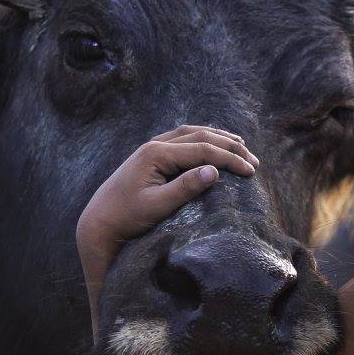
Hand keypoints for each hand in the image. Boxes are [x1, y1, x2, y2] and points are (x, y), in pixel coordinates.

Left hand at [76, 125, 259, 308]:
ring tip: (241, 148)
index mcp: (156, 154)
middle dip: (229, 147)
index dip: (229, 159)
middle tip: (253, 162)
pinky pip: (182, 139)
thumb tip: (213, 171)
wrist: (99, 221)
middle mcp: (155, 144)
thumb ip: (184, 189)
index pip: (202, 149)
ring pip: (192, 133)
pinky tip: (213, 146)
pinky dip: (203, 140)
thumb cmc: (126, 217)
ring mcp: (152, 147)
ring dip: (218, 139)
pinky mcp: (151, 155)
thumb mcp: (157, 207)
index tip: (250, 172)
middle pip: (200, 136)